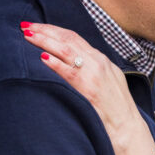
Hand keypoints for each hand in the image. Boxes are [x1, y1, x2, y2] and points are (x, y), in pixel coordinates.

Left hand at [22, 22, 154, 154]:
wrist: (128, 129)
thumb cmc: (115, 109)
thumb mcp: (107, 81)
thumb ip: (91, 69)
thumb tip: (72, 63)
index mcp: (101, 59)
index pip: (73, 37)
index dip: (53, 29)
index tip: (37, 26)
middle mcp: (98, 62)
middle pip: (67, 38)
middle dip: (45, 30)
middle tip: (25, 25)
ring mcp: (94, 74)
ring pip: (66, 50)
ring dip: (45, 41)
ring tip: (28, 36)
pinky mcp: (90, 89)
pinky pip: (69, 72)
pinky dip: (55, 63)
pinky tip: (41, 58)